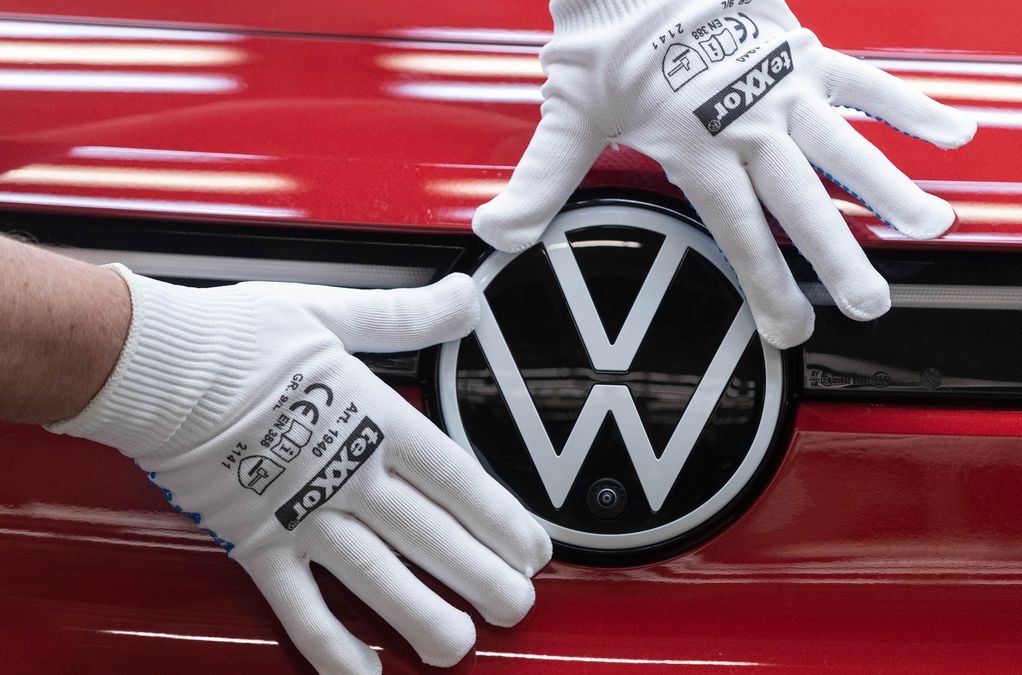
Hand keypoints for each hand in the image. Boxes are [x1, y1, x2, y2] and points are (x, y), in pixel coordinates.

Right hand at [48, 268, 551, 672]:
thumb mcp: (334, 312)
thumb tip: (465, 296)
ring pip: (375, 577)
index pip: (454, 478)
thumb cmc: (237, 337)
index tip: (533, 549)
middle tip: (518, 607)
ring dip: (420, 614)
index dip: (499, 517)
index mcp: (373, 418)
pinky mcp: (256, 542)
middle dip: (480, 575)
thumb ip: (405, 316)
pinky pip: (298, 605)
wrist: (152, 364)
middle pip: (429, 534)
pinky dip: (329, 644)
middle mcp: (347, 473)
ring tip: (458, 646)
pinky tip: (360, 672)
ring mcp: (302, 514)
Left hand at [473, 0, 975, 347]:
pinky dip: (910, 107)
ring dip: (891, 188)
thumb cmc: (607, 36)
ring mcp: (784, 88)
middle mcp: (750, 125)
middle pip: (802, 202)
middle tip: (873, 302)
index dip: (767, 286)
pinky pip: (868, 82)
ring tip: (933, 225)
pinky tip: (955, 136)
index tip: (793, 330)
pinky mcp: (806, 52)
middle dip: (837, 256)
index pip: (739, 234)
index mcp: (698, 150)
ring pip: (848, 147)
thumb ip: (540, 183)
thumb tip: (495, 234)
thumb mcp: (568, 113)